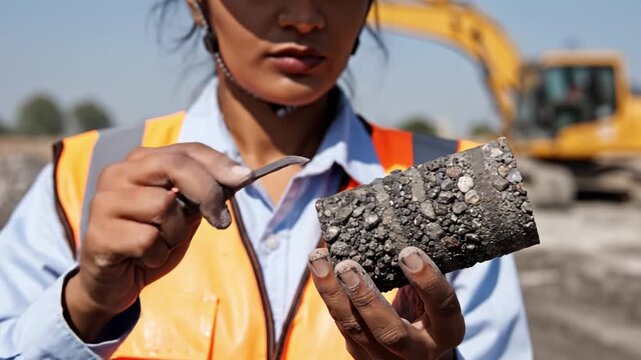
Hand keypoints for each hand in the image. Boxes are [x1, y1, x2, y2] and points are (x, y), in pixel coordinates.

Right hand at [64, 143, 250, 340]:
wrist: (113, 283)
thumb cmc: (152, 243)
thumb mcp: (184, 215)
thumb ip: (203, 194)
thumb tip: (239, 176)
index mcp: (140, 163)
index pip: (186, 150)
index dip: (218, 163)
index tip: (245, 178)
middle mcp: (117, 174)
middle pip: (175, 167)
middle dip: (206, 192)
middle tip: (221, 221)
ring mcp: (104, 203)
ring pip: (163, 206)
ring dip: (175, 233)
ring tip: (162, 244)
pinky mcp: (99, 235)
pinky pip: (148, 240)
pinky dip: (158, 255)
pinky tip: (144, 259)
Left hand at [308, 247, 464, 359]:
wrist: (418, 352)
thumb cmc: (429, 312)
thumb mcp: (435, 297)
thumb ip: (422, 273)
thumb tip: (400, 227)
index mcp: (447, 331)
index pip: (443, 307)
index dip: (428, 281)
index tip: (408, 252)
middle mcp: (418, 351)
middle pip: (390, 331)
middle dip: (366, 298)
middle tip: (347, 267)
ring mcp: (386, 358)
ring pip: (354, 328)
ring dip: (333, 293)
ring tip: (319, 260)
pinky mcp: (361, 354)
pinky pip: (342, 324)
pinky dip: (330, 294)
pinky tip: (320, 269)